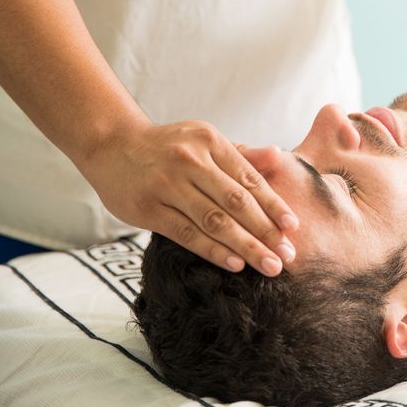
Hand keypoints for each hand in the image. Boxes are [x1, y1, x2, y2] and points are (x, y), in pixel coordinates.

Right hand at [79, 121, 298, 275]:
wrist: (112, 144)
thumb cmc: (169, 146)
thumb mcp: (205, 140)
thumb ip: (242, 154)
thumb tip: (280, 156)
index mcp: (210, 141)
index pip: (250, 178)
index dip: (274, 205)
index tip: (294, 228)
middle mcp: (190, 160)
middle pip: (236, 202)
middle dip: (266, 231)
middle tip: (288, 255)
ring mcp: (167, 184)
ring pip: (214, 221)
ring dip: (246, 246)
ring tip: (269, 265)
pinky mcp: (147, 208)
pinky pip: (186, 233)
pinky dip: (213, 250)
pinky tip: (235, 264)